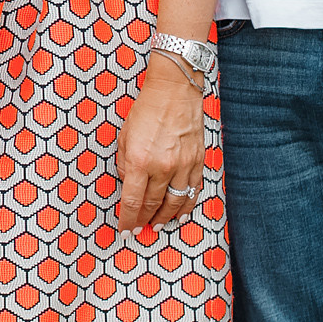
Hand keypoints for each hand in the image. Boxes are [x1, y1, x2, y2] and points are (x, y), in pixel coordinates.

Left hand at [114, 55, 206, 233]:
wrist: (175, 91)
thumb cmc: (146, 110)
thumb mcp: (124, 136)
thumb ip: (125, 163)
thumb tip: (128, 184)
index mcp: (140, 160)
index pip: (133, 200)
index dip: (128, 219)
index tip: (124, 230)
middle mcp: (163, 167)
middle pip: (154, 205)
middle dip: (144, 220)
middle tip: (138, 230)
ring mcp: (184, 165)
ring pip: (176, 203)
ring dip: (166, 218)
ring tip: (158, 226)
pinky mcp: (198, 161)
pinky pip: (193, 191)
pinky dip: (187, 206)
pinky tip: (180, 214)